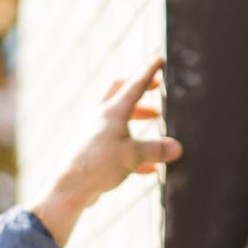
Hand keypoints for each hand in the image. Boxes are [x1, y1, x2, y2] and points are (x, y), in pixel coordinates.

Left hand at [28, 57, 182, 246]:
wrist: (69, 188)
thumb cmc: (98, 166)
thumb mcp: (132, 156)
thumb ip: (156, 150)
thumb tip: (177, 148)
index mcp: (111, 112)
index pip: (134, 86)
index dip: (148, 72)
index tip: (159, 59)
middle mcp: (100, 118)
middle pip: (119, 92)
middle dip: (139, 88)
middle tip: (156, 89)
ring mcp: (95, 133)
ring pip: (119, 117)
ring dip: (138, 116)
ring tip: (156, 121)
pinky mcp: (93, 152)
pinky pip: (117, 144)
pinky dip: (134, 149)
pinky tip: (150, 167)